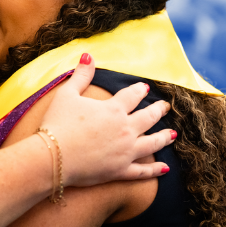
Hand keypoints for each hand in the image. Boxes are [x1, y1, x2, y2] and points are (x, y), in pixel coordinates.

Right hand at [40, 54, 172, 187]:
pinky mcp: (120, 171)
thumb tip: (88, 55)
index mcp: (113, 110)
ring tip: (173, 135)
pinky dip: (155, 169)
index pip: (132, 96)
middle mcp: (125, 129)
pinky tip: (164, 168)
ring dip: (164, 138)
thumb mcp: (67, 94)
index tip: (145, 88)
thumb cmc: (57, 123)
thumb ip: (81, 75)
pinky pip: (142, 171)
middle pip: (148, 118)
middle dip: (158, 111)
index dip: (139, 90)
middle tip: (165, 107)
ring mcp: (125, 152)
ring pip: (152, 143)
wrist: (53, 157)